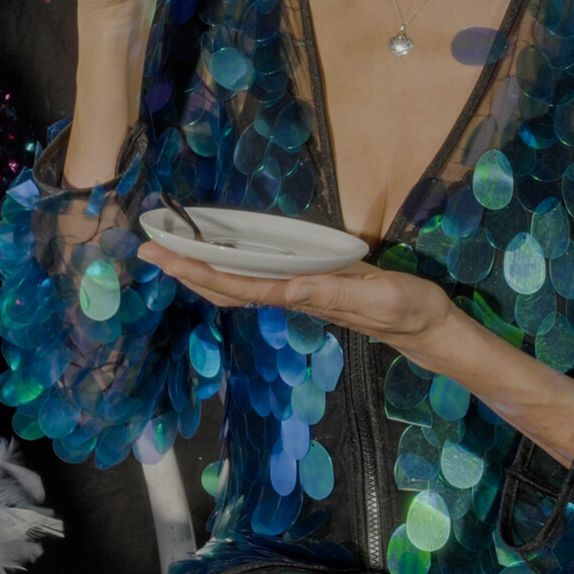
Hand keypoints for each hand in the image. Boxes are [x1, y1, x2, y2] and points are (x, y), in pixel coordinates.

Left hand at [137, 242, 456, 348]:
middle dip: (186, 270)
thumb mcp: (378, 297)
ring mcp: (299, 292)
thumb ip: (334, 293)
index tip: (167, 257)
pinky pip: (258, 278)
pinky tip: (216, 257)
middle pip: (227, 288)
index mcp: (304, 296)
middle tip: (147, 249)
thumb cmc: (406, 309)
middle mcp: (293, 296)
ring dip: (201, 269)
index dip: (201, 271)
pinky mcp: (310, 285)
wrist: (426, 324)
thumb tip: (289, 286)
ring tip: (168, 250)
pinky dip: (229, 267)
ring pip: (237, 285)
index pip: (241, 286)